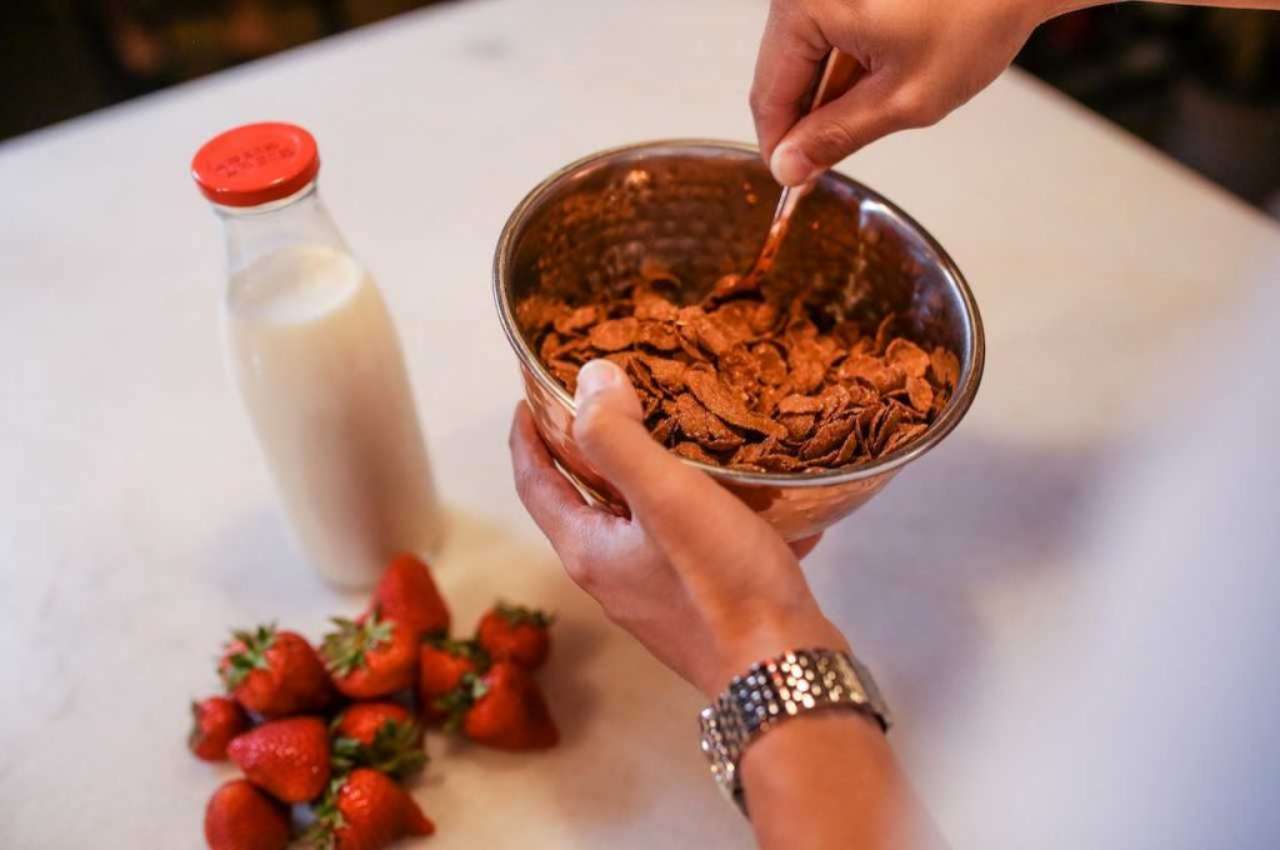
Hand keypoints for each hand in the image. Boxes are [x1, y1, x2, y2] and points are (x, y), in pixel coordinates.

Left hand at [508, 359, 846, 696]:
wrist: (783, 673)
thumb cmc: (720, 585)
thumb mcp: (666, 498)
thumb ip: (618, 438)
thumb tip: (589, 380)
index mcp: (588, 548)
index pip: (535, 482)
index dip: (528, 434)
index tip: (533, 393)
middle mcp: (611, 575)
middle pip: (584, 499)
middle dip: (591, 448)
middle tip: (614, 397)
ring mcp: (655, 595)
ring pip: (641, 520)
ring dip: (652, 474)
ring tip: (681, 428)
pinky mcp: (699, 606)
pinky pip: (692, 542)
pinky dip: (708, 508)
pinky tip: (751, 485)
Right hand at [751, 0, 1052, 184]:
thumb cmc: (978, 13)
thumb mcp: (904, 98)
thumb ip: (836, 137)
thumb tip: (789, 167)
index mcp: (806, 4)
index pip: (769, 94)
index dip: (781, 146)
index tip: (795, 179)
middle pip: (782, 72)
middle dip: (810, 116)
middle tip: (842, 152)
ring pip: (804, 54)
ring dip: (830, 89)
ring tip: (882, 98)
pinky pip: (824, 29)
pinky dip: (845, 61)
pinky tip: (883, 69)